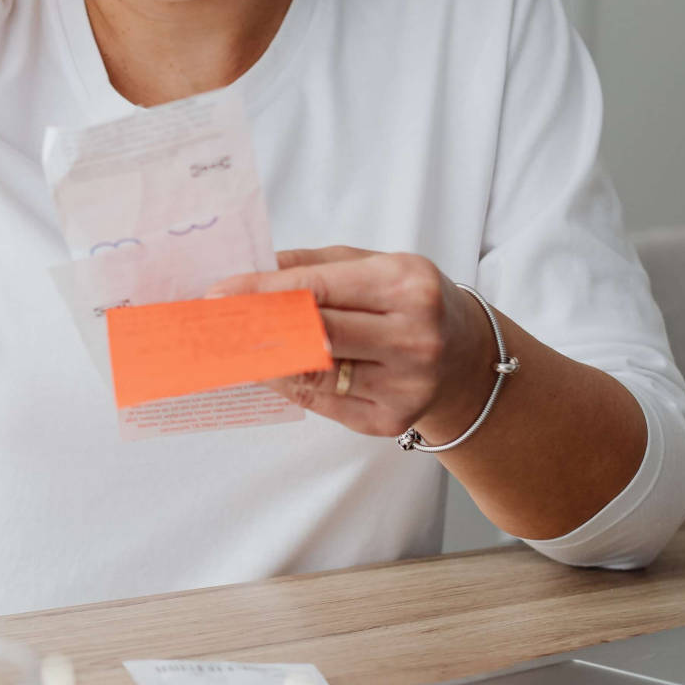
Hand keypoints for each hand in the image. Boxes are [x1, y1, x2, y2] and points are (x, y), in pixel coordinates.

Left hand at [209, 248, 497, 443]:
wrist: (469, 359)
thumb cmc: (412, 302)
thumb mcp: (375, 265)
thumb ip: (314, 266)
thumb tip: (251, 272)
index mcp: (407, 285)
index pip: (317, 288)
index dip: (262, 292)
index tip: (219, 293)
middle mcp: (412, 336)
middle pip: (313, 334)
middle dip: (257, 327)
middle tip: (215, 324)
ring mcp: (405, 384)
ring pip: (313, 373)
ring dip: (265, 360)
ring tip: (232, 347)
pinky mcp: (391, 418)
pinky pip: (322, 403)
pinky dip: (288, 385)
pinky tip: (268, 371)